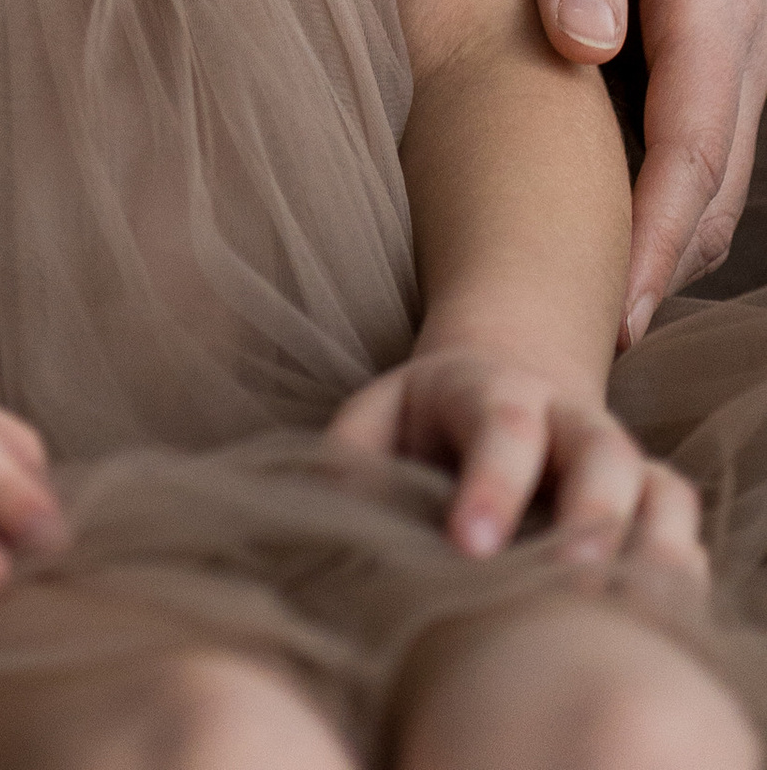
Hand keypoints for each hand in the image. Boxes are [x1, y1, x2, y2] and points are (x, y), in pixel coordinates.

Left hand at [330, 346, 707, 586]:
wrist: (498, 387)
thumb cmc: (419, 423)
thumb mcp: (374, 420)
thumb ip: (352, 461)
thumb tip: (328, 518)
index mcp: (490, 390)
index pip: (500, 426)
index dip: (492, 486)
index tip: (470, 548)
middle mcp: (565, 417)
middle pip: (598, 452)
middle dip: (588, 513)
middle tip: (569, 581)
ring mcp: (614, 456)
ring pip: (656, 488)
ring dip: (646, 548)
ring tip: (620, 613)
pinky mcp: (646, 496)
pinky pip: (679, 524)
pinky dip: (676, 568)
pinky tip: (651, 620)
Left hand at [514, 0, 766, 336]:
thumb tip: (584, 44)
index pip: (695, 142)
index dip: (656, 233)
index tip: (609, 307)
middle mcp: (738, 18)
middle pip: (714, 175)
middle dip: (663, 262)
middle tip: (590, 343)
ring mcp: (724, 24)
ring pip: (709, 161)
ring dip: (665, 234)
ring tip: (595, 306)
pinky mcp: (692, 21)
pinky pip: (690, 126)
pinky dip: (658, 184)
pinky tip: (598, 220)